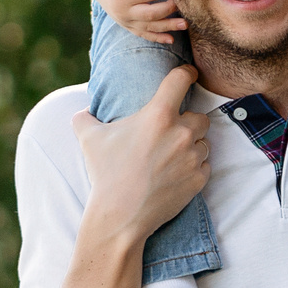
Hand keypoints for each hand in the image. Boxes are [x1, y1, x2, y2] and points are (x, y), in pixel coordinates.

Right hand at [72, 67, 209, 244]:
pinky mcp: (199, 179)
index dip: (188, 73)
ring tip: (170, 157)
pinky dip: (195, 167)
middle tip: (170, 133)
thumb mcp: (88, 138)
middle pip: (200, 116)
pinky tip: (175, 174)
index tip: (190, 73)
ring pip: (204, 142)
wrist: (121, 214)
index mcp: (158, 115)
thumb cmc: (105, 173)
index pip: (181, 79)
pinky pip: (205, 165)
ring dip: (192, 146)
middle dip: (188, 122)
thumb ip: (85, 117)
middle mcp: (181, 133)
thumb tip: (83, 111)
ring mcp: (193, 157)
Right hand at [96, 0, 182, 42]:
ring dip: (168, 27)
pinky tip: (171, 39)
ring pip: (149, 27)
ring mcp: (125, 21)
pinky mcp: (126, 26)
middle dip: (170, 9)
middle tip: (184, 4)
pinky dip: (157, 38)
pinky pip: (143, 34)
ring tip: (185, 24)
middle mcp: (124, 11)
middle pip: (152, 14)